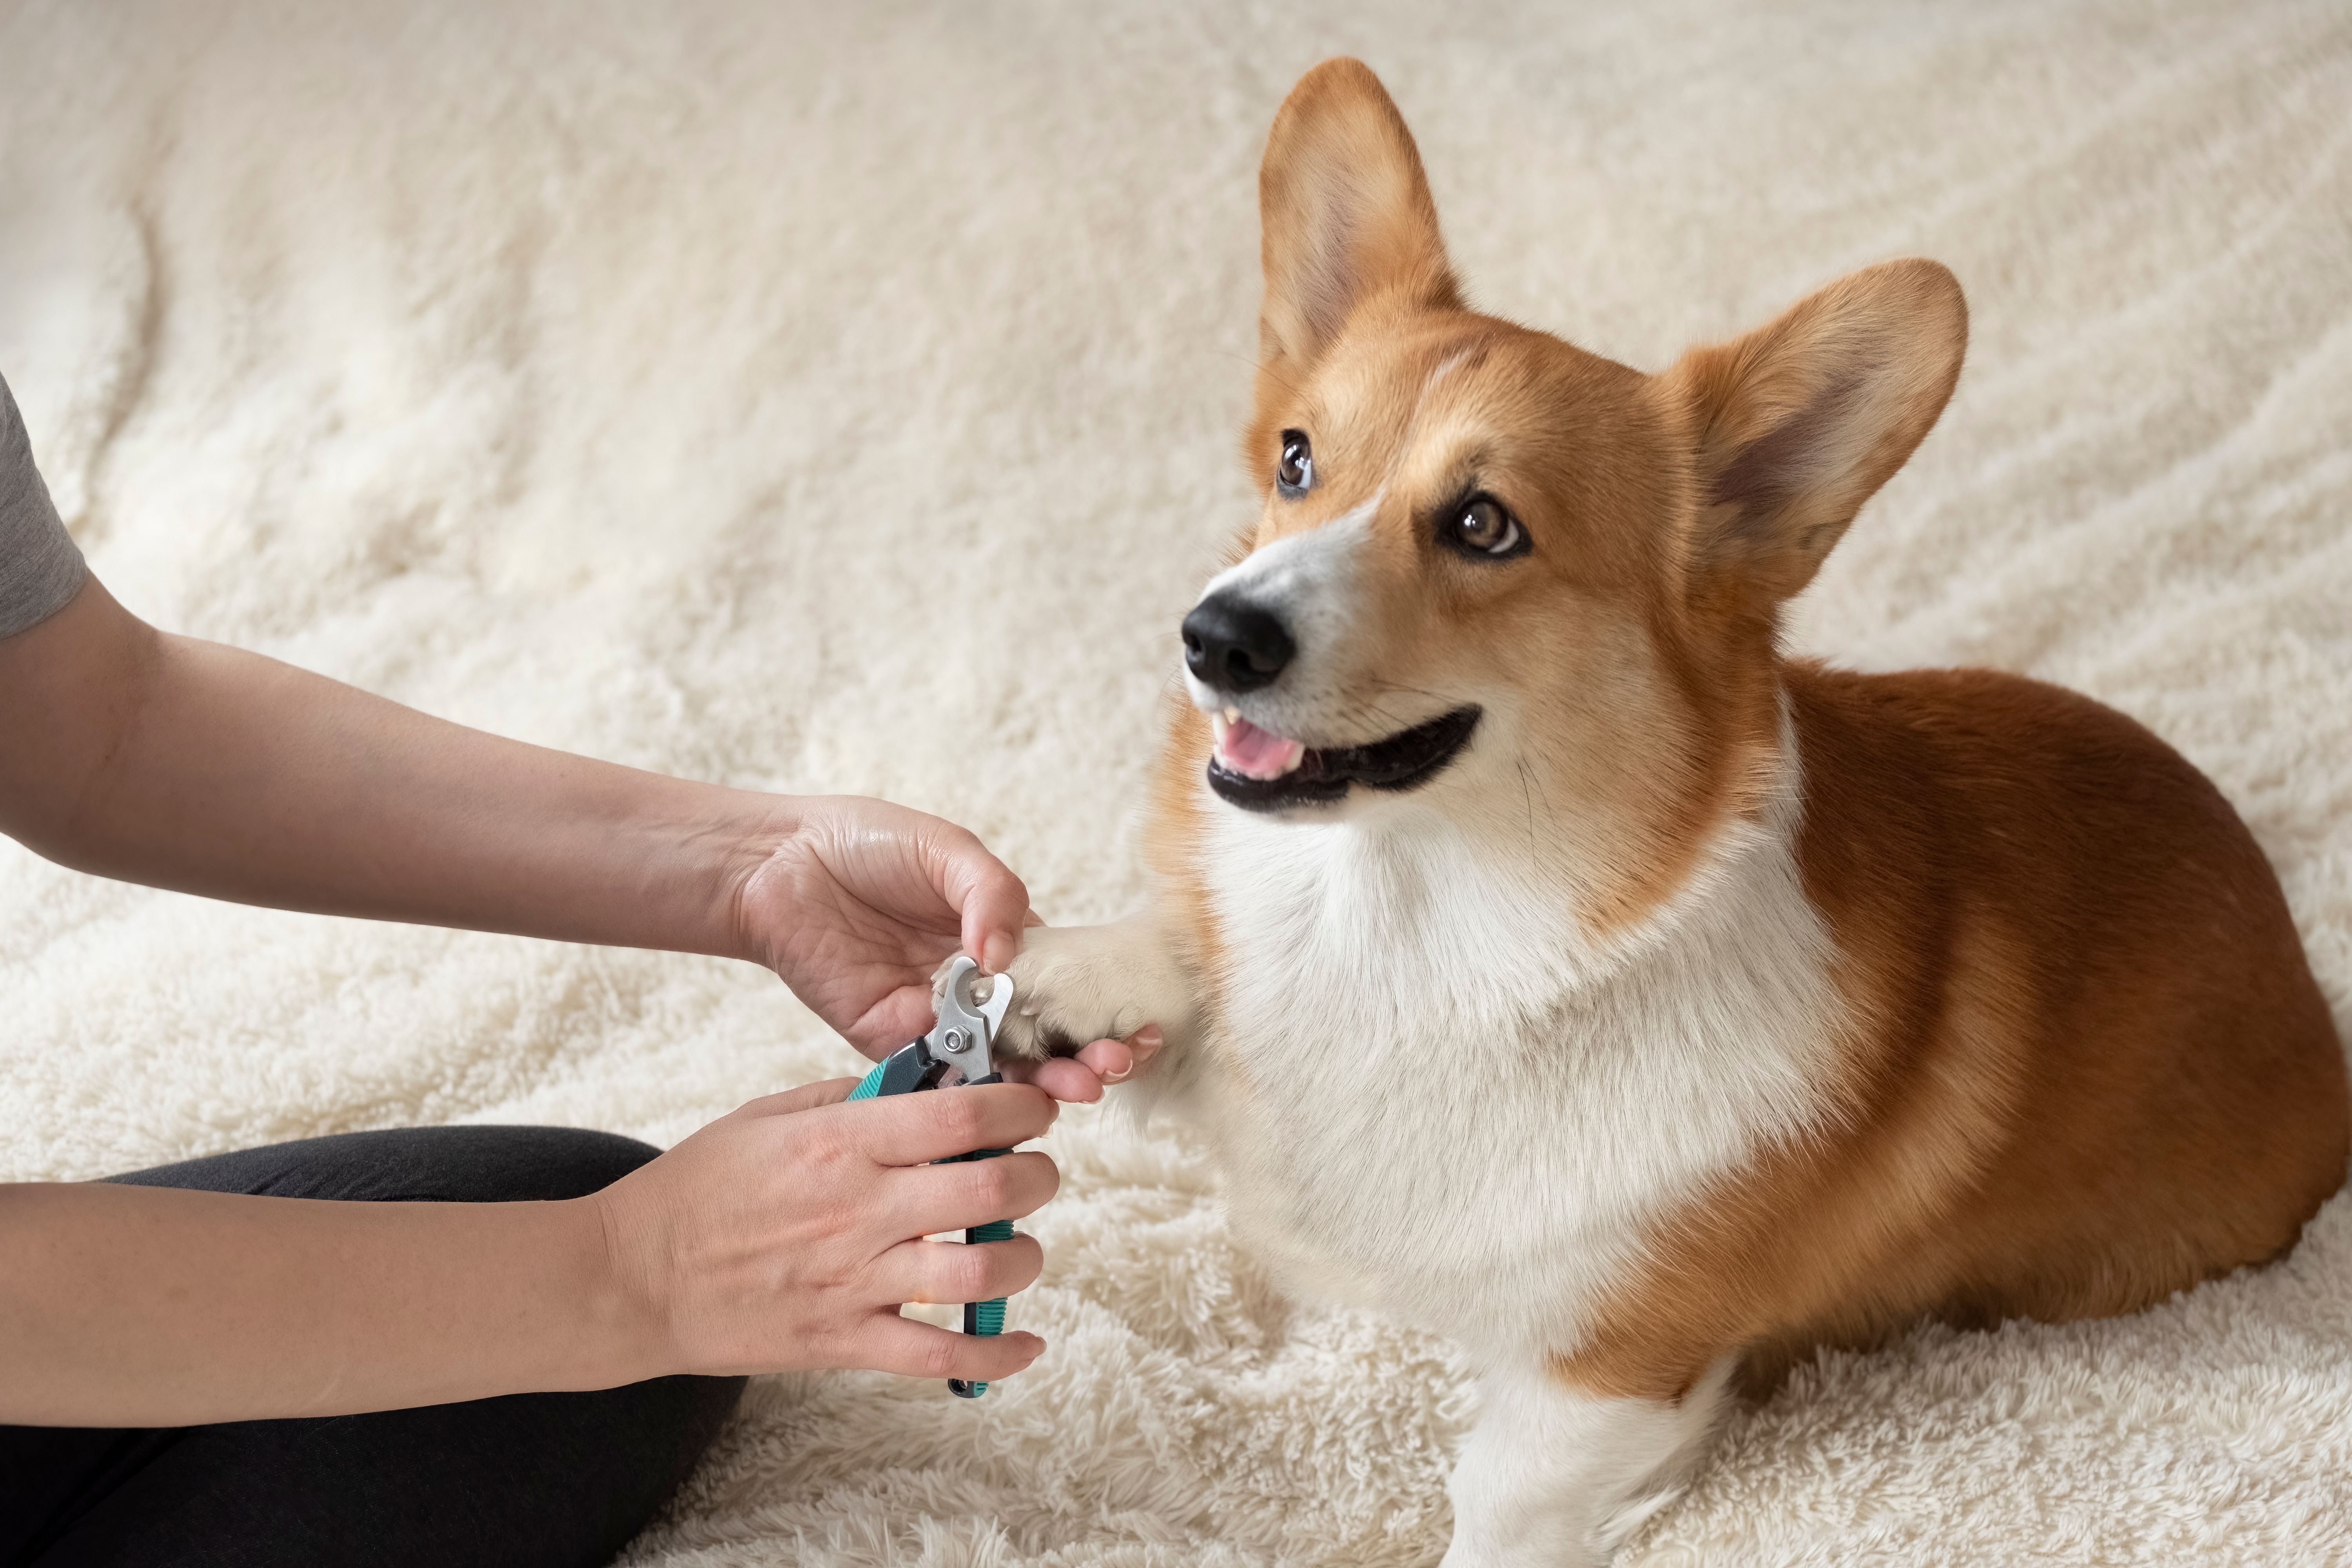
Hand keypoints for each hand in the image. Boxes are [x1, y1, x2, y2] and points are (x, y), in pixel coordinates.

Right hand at [590, 1078, 1067, 1383]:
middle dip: (1037, 1177)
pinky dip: (996, 1353)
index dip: (1020, 1107)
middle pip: (989, 1189)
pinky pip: (938, 1356)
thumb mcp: (767, 1116)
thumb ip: (849, 1095)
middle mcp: (857, 1210)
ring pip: (977, 1273)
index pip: (960, 1114)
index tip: (1035, 1108)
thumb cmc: (696, 1189)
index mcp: (839, 1143)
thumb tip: (925, 1081)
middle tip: (1035, 1174)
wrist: (628, 1278)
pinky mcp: (842, 1340)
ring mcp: (852, 1281)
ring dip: (1021, 1258)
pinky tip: (1024, 1343)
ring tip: (1019, 1246)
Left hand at [728, 797, 1162, 1096]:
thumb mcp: (946, 849)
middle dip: (1086, 1057)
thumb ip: (992, 894)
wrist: (778, 863)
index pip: (1068, 986)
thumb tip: (1007, 954)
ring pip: (999, 1064)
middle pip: (1044, 1035)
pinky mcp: (889, 1040)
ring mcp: (937, 1020)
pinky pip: (937, 1073)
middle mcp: (978, 989)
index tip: (1138, 1029)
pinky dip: (972, 1088)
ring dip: (1041, 1082)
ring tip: (1078, 1088)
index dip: (1104, 1011)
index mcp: (1004, 941)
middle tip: (1112, 1068)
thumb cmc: (866, 843)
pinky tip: (1005, 1095)